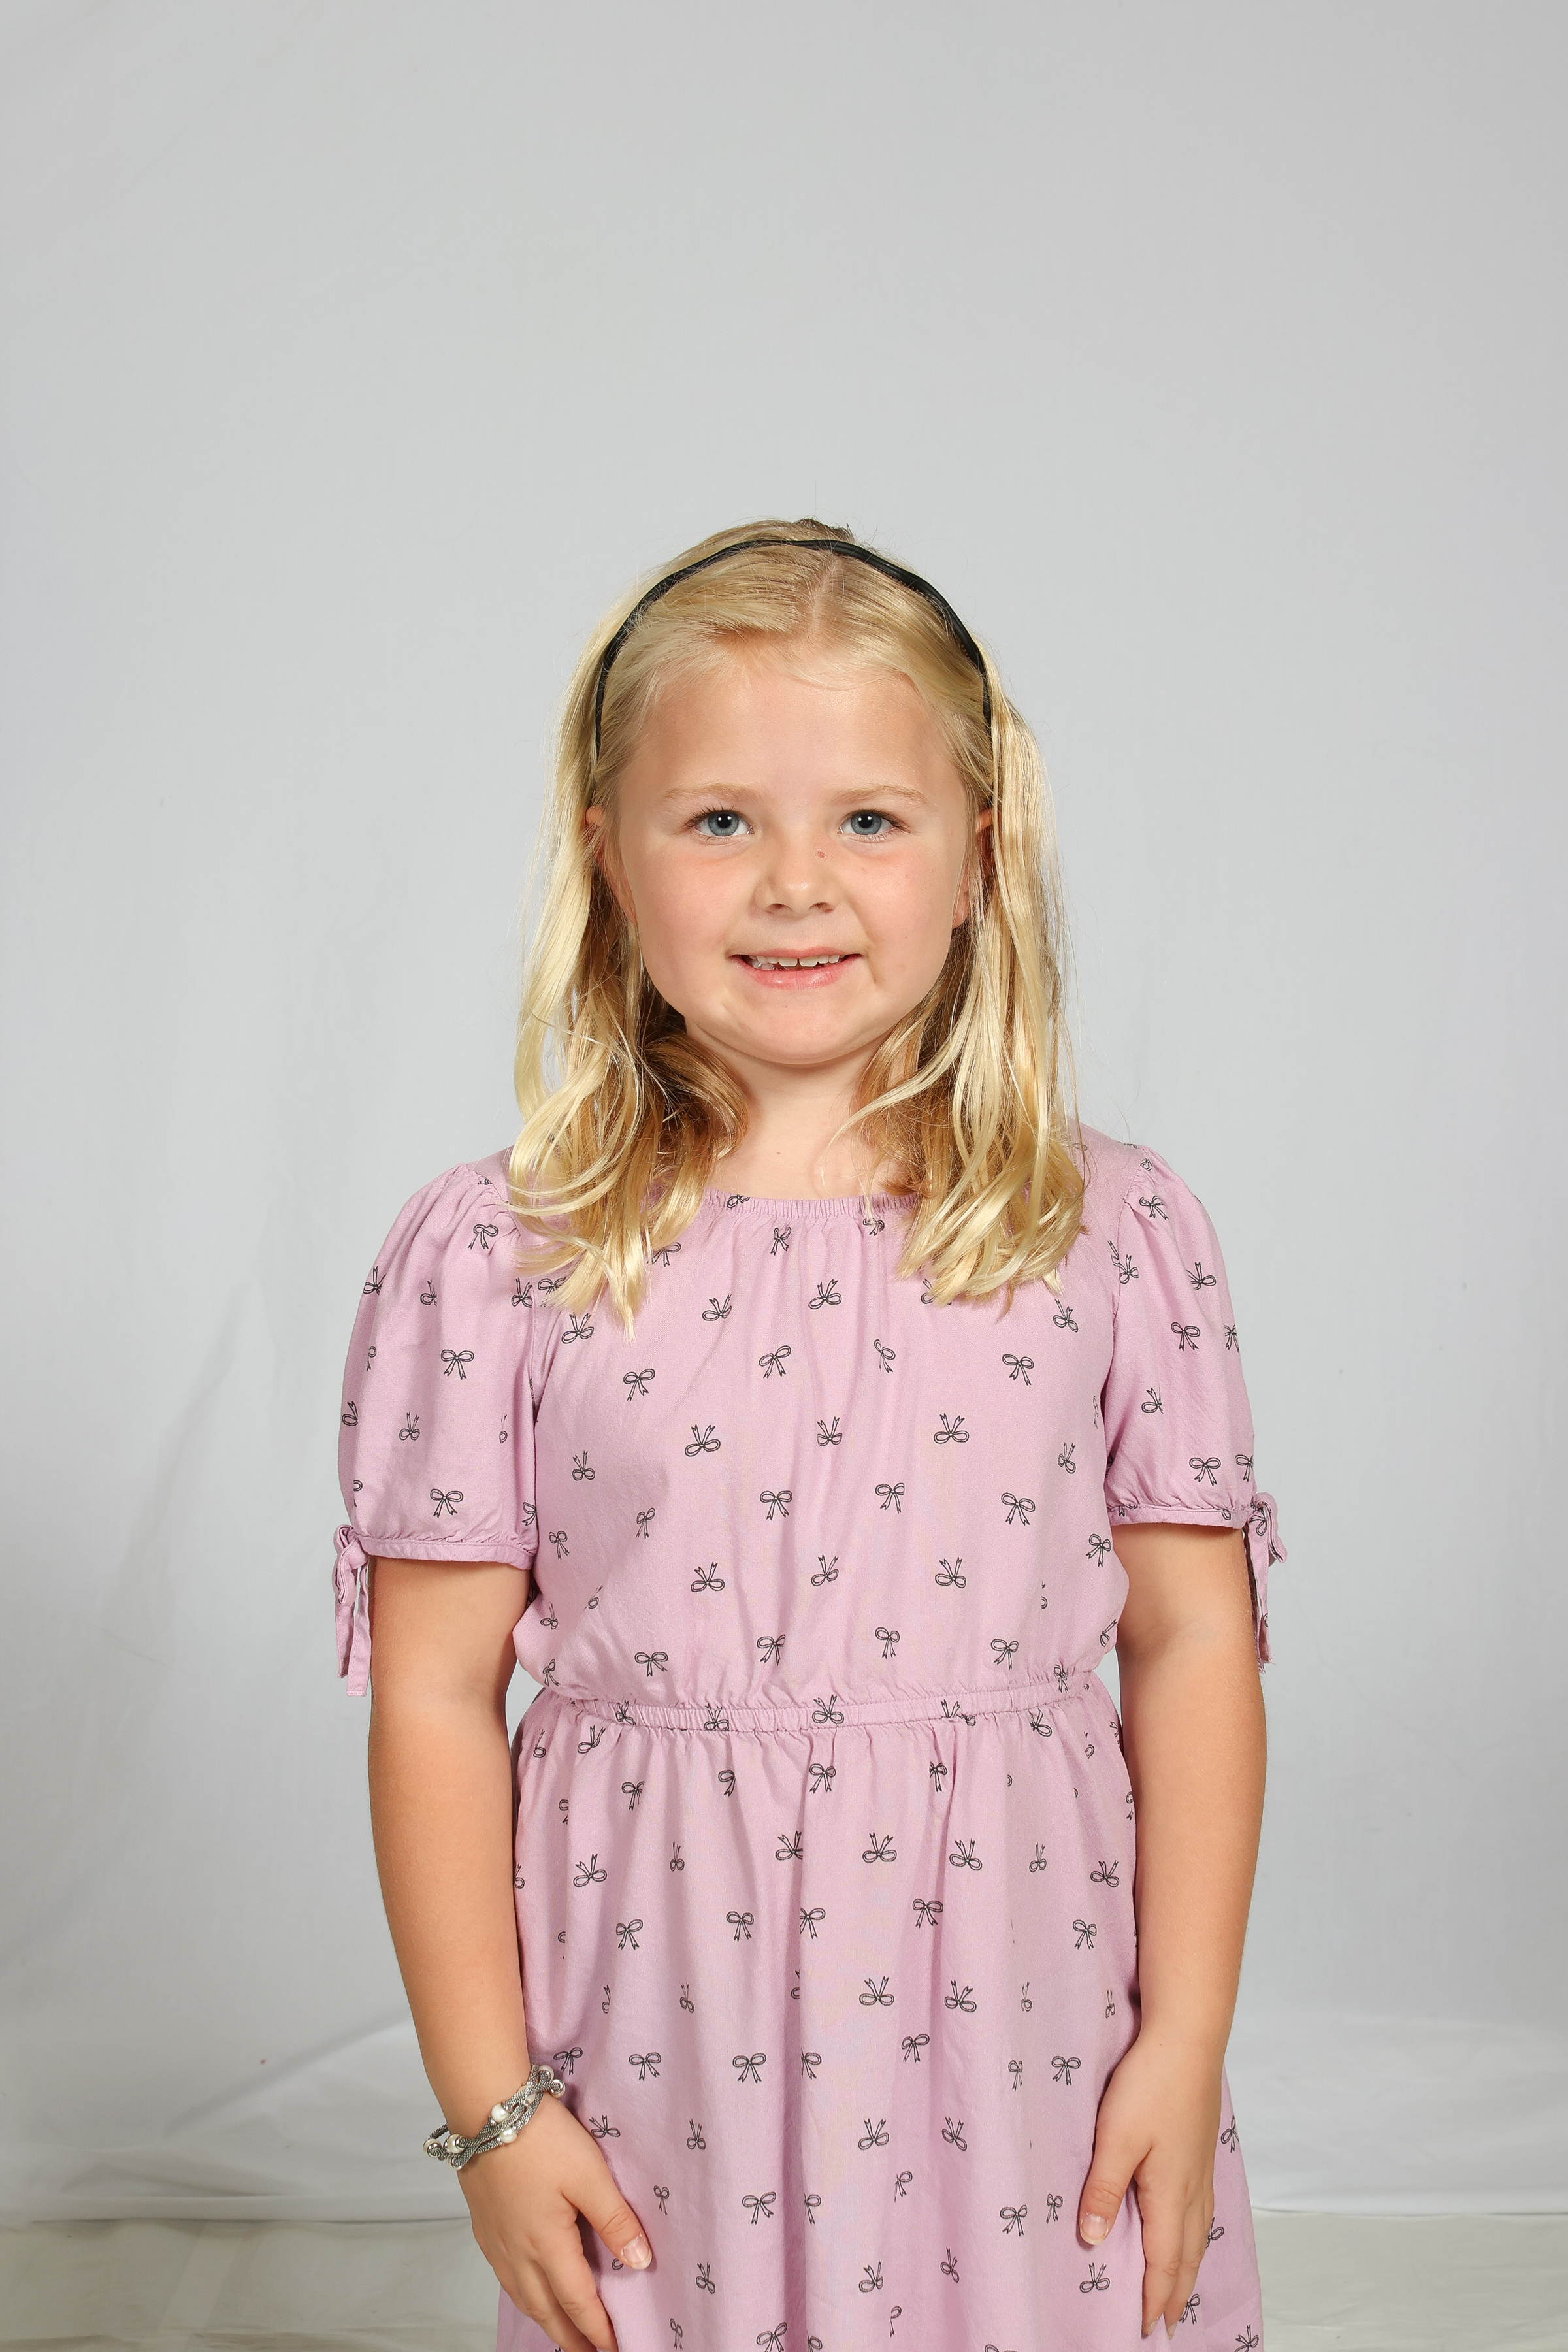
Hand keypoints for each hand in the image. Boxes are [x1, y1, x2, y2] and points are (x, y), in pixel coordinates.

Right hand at [458, 2091, 652, 2351]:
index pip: (577, 2302)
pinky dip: (524, 2297)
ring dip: (546, 2321)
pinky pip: (506, 2278)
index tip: (615, 2348)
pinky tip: (530, 2290)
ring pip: (523, 2298)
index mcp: (546, 2244)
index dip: (598, 2330)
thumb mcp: (589, 2173)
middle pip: (546, 2311)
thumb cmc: (539, 2136)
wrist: (485, 2108)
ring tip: (565, 2333)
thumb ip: (614, 2219)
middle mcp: (517, 2252)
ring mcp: (496, 2242)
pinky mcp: (484, 2227)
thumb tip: (639, 2261)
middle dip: (571, 2338)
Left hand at [1076, 2032, 1220, 2338]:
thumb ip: (1104, 2189)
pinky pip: (1200, 2209)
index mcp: (1172, 2193)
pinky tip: (1187, 2226)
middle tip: (1165, 2325)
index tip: (1146, 2329)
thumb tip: (1095, 2239)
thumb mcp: (1116, 2137)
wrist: (1188, 2038)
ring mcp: (1200, 2168)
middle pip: (1186, 2256)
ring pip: (1196, 2234)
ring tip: (1177, 2288)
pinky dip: (1193, 2235)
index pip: (1165, 2263)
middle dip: (1175, 2294)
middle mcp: (1192, 2188)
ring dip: (1186, 2266)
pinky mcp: (1199, 2149)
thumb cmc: (1152, 2083)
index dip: (1154, 2298)